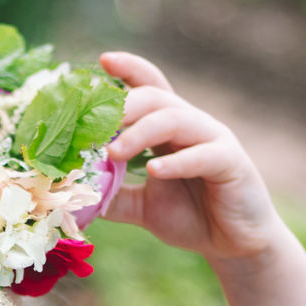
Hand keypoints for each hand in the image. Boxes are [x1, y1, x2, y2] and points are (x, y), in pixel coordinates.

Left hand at [100, 51, 283, 263]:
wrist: (232, 245)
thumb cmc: (189, 216)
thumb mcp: (141, 207)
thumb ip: (113, 196)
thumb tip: (74, 194)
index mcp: (168, 129)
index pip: (149, 87)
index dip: (129, 70)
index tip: (102, 61)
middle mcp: (190, 126)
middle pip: (154, 98)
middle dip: (121, 106)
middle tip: (90, 125)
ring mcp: (213, 140)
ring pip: (175, 119)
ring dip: (139, 133)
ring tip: (113, 153)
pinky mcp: (231, 163)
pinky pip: (204, 155)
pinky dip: (178, 162)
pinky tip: (155, 170)